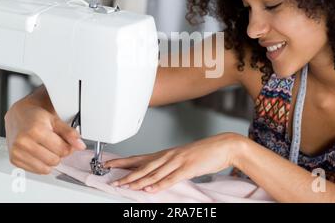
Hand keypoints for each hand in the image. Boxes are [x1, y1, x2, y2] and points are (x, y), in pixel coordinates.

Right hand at [5, 101, 85, 174]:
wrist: (18, 116)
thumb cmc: (36, 117)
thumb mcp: (55, 120)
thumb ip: (69, 133)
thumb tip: (80, 145)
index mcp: (36, 131)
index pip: (62, 150)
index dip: (68, 146)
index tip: (65, 141)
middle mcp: (24, 142)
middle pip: (54, 160)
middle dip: (59, 153)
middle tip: (55, 144)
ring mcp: (17, 152)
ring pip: (46, 168)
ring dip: (50, 160)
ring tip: (47, 148)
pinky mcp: (14, 160)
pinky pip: (36, 171)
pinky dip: (41, 164)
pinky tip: (39, 153)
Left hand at [104, 133, 241, 192]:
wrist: (223, 146)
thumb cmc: (204, 152)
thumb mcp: (183, 158)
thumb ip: (170, 165)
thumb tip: (157, 175)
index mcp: (167, 153)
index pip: (141, 158)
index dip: (124, 162)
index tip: (110, 164)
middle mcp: (169, 155)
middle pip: (143, 166)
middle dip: (127, 173)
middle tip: (113, 179)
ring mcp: (178, 161)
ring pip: (154, 173)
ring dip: (139, 181)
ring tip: (126, 186)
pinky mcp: (188, 168)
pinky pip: (171, 178)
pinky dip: (159, 184)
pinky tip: (150, 189)